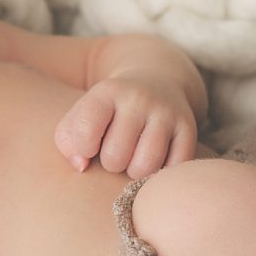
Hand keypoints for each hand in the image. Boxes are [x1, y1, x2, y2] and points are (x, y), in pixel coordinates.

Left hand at [56, 75, 198, 177]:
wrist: (156, 82)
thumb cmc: (109, 112)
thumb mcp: (81, 116)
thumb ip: (68, 142)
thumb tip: (81, 166)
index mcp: (107, 92)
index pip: (85, 131)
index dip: (83, 148)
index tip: (89, 145)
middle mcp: (139, 99)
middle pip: (115, 158)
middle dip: (111, 163)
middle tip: (116, 151)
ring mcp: (166, 113)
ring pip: (144, 167)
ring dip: (135, 172)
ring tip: (133, 158)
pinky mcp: (188, 128)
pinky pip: (172, 169)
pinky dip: (160, 172)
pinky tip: (155, 159)